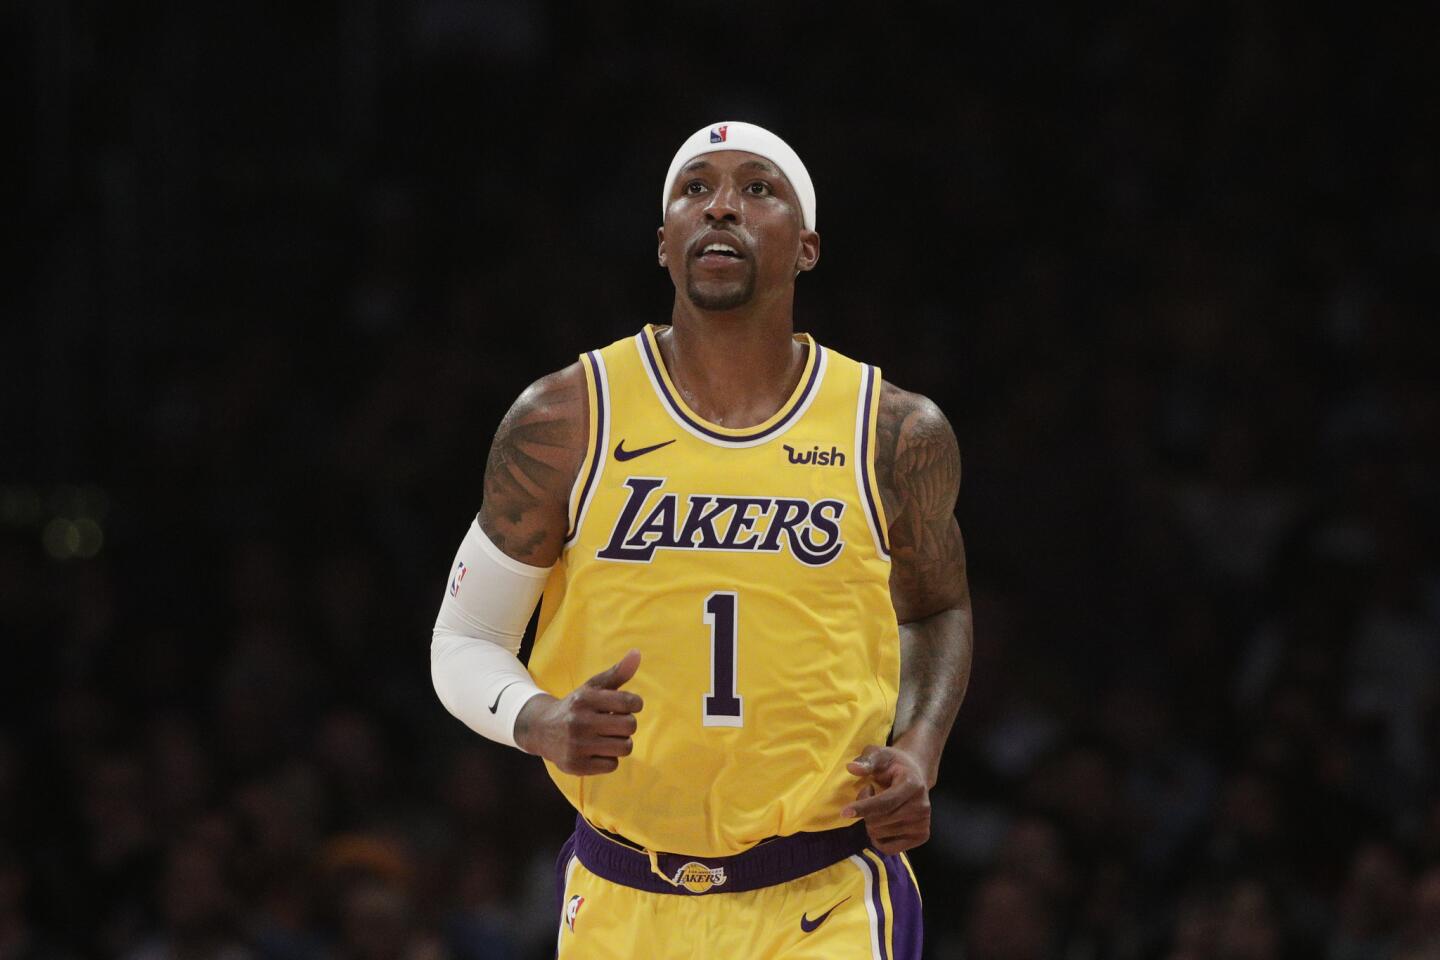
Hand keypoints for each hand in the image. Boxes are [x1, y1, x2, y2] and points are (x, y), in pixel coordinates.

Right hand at [515, 650, 642, 774]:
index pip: (630, 703)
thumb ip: (617, 673)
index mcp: (584, 699)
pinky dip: (608, 759)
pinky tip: (595, 751)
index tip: (624, 706)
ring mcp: (576, 745)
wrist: (541, 730)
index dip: (634, 705)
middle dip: (626, 725)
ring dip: (620, 743)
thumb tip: (637, 653)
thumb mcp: (592, 687)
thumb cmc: (576, 706)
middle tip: (613, 723)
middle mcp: (579, 722)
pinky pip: (612, 765)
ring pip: (624, 747)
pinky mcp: (576, 766)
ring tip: (606, 737)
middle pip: (630, 727)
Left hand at [843, 745, 930, 853]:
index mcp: (913, 785)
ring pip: (880, 834)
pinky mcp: (922, 837)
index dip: (863, 807)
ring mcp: (923, 824)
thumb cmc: (894, 764)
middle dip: (865, 811)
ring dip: (870, 821)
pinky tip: (881, 822)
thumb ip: (867, 760)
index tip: (844, 812)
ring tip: (878, 805)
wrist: (916, 774)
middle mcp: (922, 807)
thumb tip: (852, 768)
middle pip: (879, 821)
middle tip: (869, 794)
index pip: (885, 803)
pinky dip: (877, 838)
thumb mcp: (880, 754)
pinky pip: (888, 848)